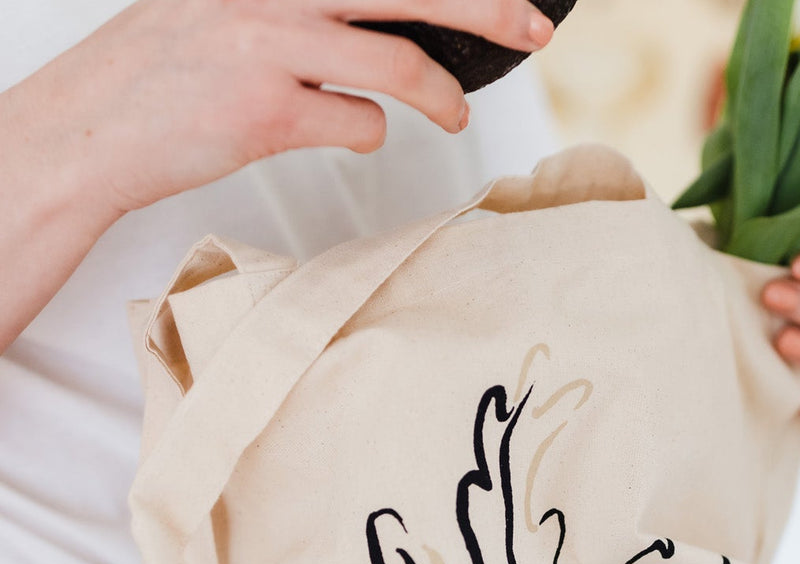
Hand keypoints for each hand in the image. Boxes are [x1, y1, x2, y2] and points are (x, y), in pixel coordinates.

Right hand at [7, 0, 556, 222]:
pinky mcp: (268, 114)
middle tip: (534, 26)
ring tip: (456, 116)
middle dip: (486, 7)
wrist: (90, 129)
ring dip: (443, 98)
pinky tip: (345, 133)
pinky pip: (360, 126)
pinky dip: (366, 137)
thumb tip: (377, 18)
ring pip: (401, 66)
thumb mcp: (224, 3)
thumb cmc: (163, 70)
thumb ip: (300, 4)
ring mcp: (270, 46)